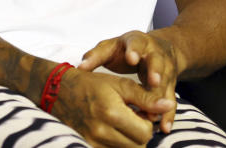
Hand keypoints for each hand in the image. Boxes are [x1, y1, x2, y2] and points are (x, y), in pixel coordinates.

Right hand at [51, 69, 174, 146]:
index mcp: (112, 113)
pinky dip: (116, 144)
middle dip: (139, 133)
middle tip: (130, 118)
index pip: (145, 132)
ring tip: (120, 123)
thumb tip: (168, 106)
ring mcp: (92, 141)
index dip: (146, 121)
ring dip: (129, 140)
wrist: (57, 90)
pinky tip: (111, 130)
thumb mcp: (119, 85)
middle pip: (138, 146)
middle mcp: (101, 131)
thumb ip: (145, 97)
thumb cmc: (90, 84)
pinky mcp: (86, 146)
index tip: (138, 111)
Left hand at [78, 31, 183, 133]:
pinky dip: (167, 115)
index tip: (131, 58)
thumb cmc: (126, 49)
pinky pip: (170, 101)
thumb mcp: (111, 47)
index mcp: (138, 42)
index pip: (137, 43)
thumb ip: (97, 56)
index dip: (135, 50)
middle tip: (153, 82)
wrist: (156, 49)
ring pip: (166, 84)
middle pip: (157, 62)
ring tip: (155, 114)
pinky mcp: (169, 86)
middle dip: (155, 72)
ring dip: (161, 99)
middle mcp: (155, 54)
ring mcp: (165, 71)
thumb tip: (80, 68)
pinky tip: (164, 127)